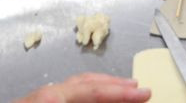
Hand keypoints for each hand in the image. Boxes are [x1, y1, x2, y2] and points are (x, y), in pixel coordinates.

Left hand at [14, 73, 150, 102]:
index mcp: (53, 101)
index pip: (94, 92)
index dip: (122, 94)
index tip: (145, 95)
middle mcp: (48, 94)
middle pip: (89, 83)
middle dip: (117, 87)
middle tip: (142, 90)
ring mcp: (40, 97)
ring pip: (78, 85)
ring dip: (103, 87)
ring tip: (124, 91)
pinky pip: (68, 92)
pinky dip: (87, 93)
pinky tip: (93, 99)